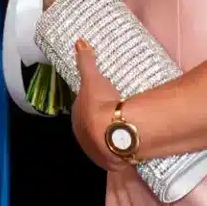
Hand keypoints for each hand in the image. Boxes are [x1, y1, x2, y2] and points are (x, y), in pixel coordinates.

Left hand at [71, 40, 127, 171]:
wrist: (115, 132)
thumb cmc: (101, 105)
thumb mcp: (93, 79)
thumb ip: (85, 61)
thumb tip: (79, 42)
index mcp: (77, 118)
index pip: (82, 109)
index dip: (91, 104)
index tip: (103, 99)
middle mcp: (83, 137)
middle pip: (91, 127)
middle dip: (100, 122)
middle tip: (116, 113)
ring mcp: (97, 152)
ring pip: (102, 143)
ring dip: (110, 137)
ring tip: (124, 129)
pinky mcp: (112, 163)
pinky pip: (116, 156)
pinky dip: (121, 152)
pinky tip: (129, 147)